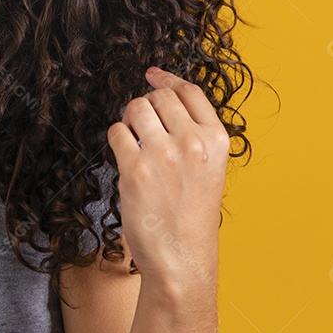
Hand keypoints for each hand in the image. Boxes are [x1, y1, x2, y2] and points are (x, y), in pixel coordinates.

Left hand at [106, 67, 229, 286]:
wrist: (181, 257)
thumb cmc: (191, 215)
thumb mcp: (208, 169)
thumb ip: (192, 135)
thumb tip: (160, 95)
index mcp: (216, 141)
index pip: (189, 92)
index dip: (167, 79)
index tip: (152, 74)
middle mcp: (193, 143)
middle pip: (159, 97)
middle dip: (146, 106)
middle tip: (143, 126)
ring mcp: (163, 154)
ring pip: (135, 108)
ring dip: (129, 120)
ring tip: (134, 141)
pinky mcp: (135, 168)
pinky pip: (116, 132)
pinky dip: (116, 139)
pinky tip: (125, 156)